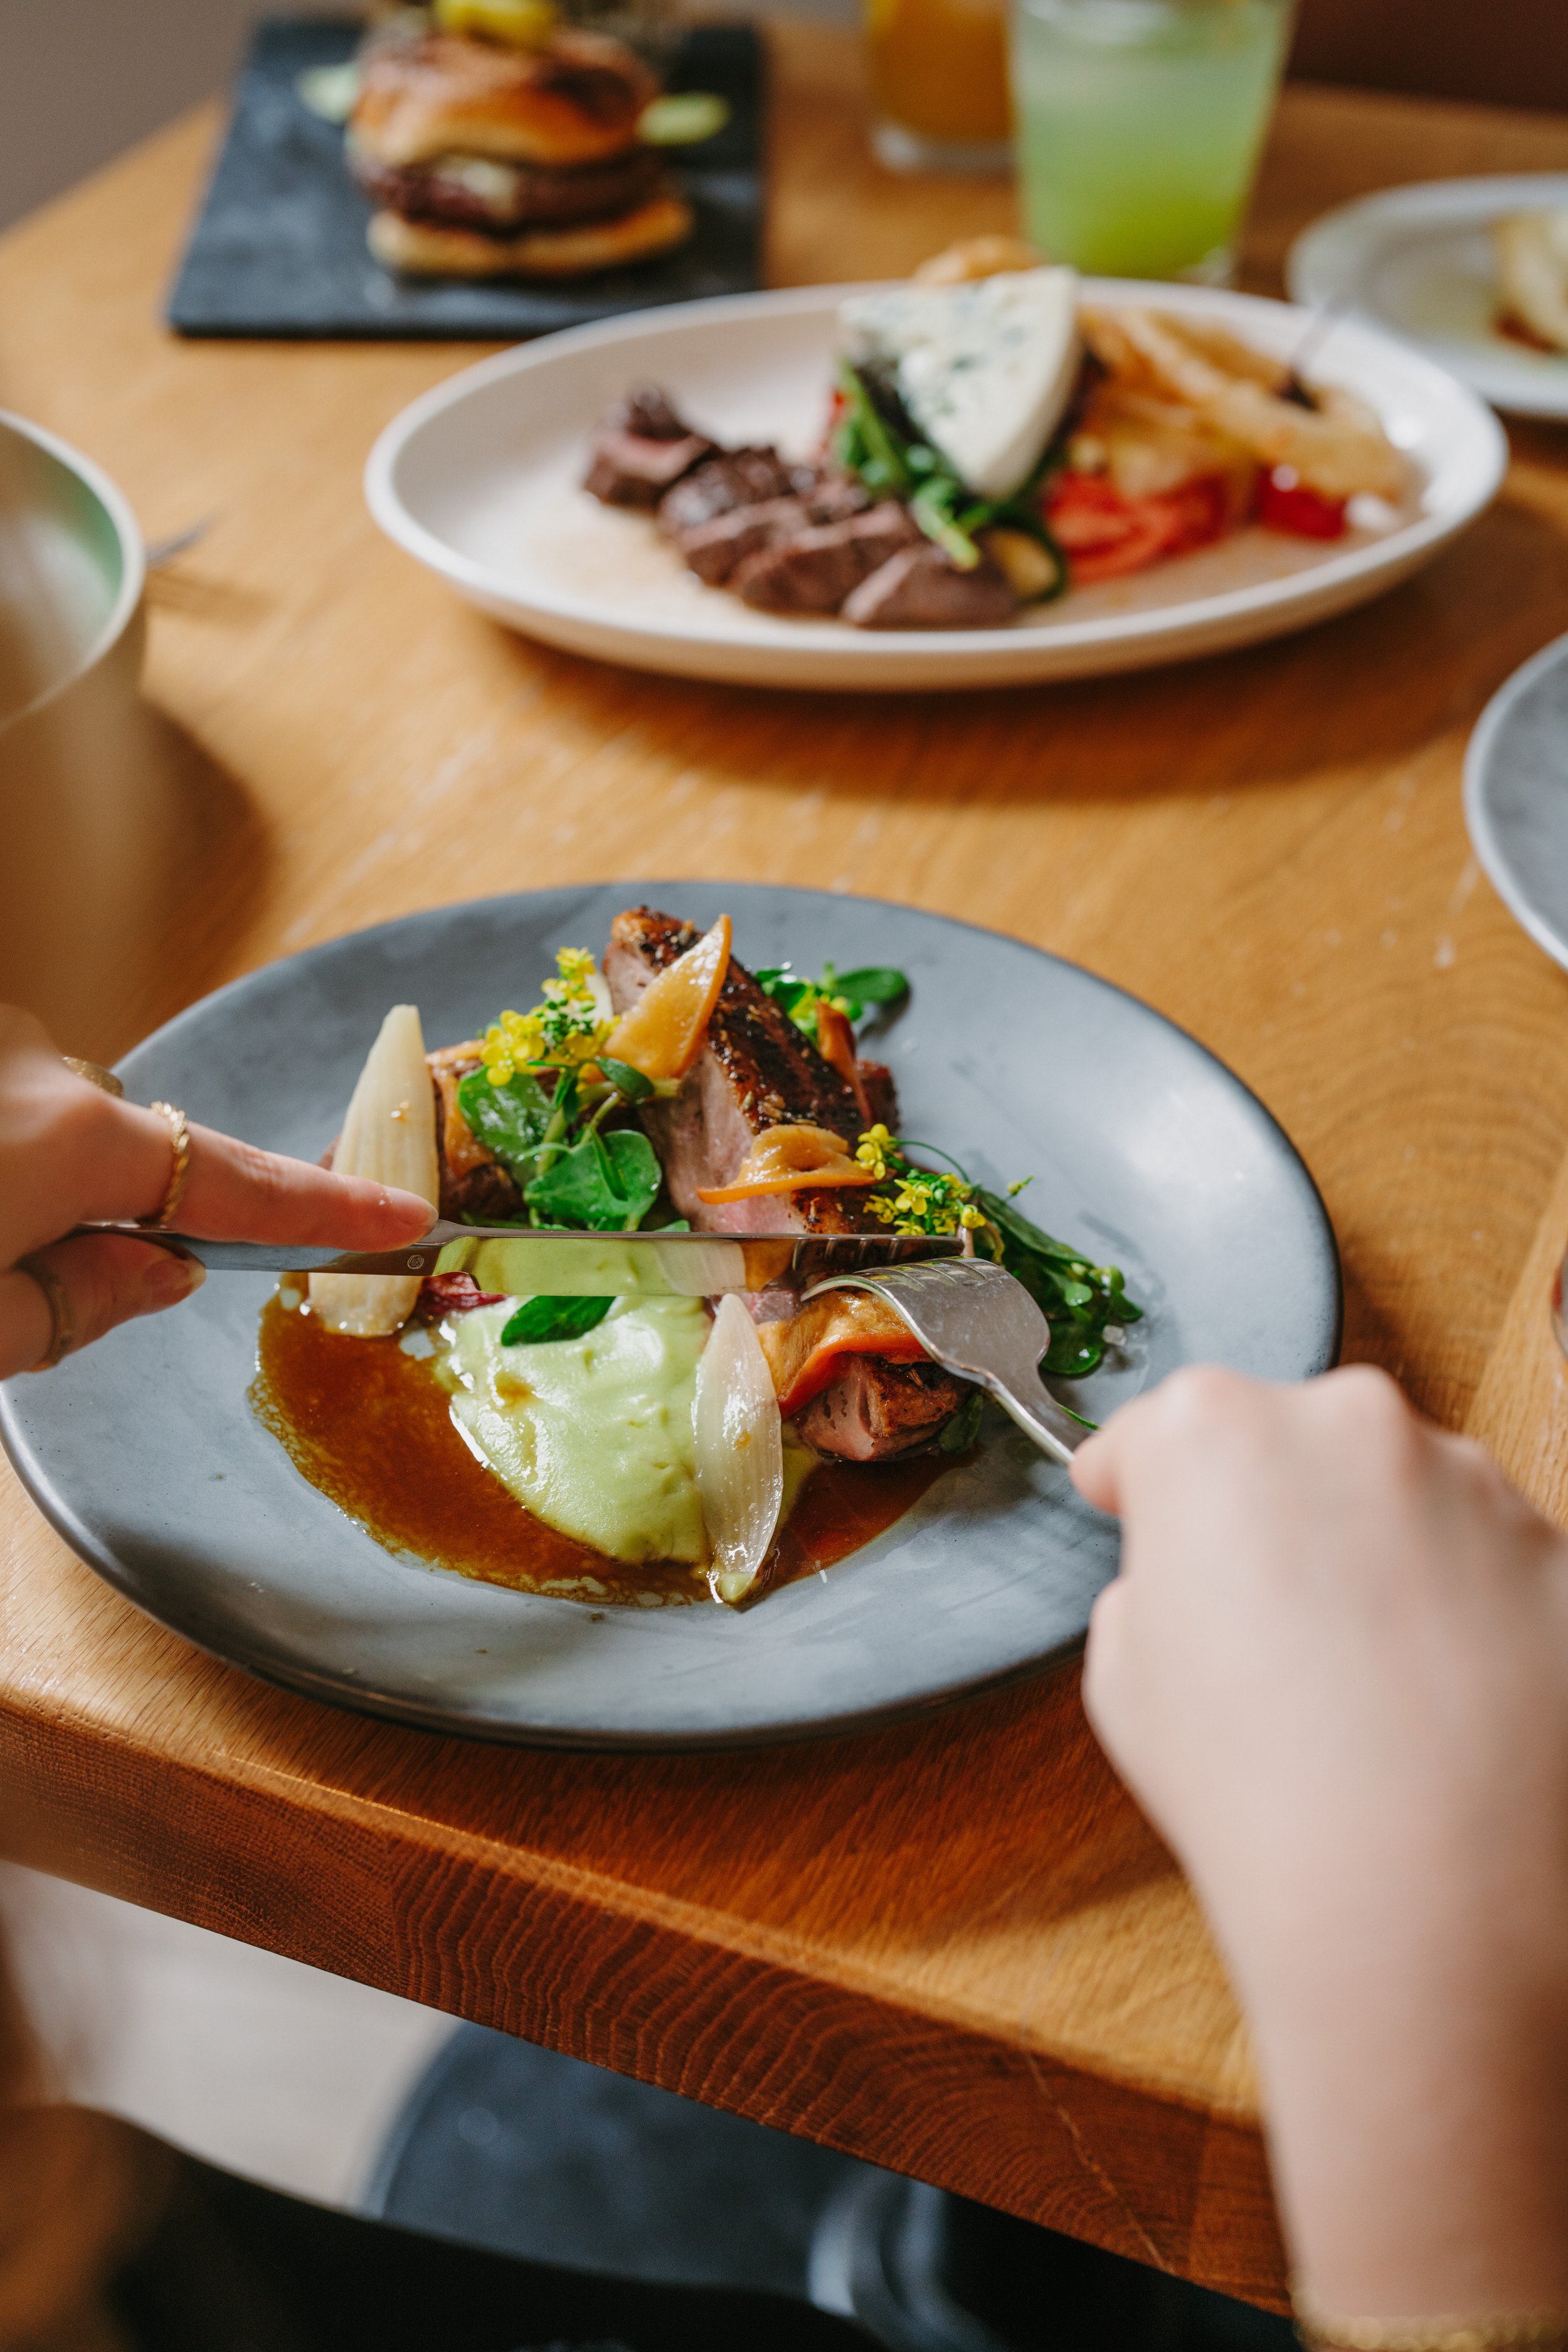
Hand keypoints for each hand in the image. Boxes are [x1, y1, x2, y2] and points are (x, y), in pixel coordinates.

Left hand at [0, 1006, 431, 1379]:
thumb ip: (81, 1305)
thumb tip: (167, 1272)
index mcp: (70, 1141)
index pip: (241, 1187)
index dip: (330, 1210)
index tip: (405, 1219)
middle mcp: (42, 1068)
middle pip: (131, 1163)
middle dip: (102, 1222)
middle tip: (17, 1280)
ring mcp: (2, 1044)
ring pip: (54, 1135)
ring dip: (23, 1188)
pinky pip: (9, 1106)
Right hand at [1073, 1366, 1567, 2320]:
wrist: (1424, 1902)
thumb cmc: (1257, 1791)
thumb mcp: (1123, 1676)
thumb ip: (1149, 1586)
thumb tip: (1193, 1580)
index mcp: (1213, 1431)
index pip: (1154, 1430)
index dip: (1136, 1482)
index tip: (1133, 1506)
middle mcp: (1348, 1422)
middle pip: (1288, 1442)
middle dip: (1267, 1510)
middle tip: (1257, 1617)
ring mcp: (1469, 1479)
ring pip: (1397, 1493)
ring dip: (1374, 1552)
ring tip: (1362, 1681)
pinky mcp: (1558, 1549)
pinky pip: (1485, 1557)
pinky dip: (1461, 1604)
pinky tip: (1435, 1699)